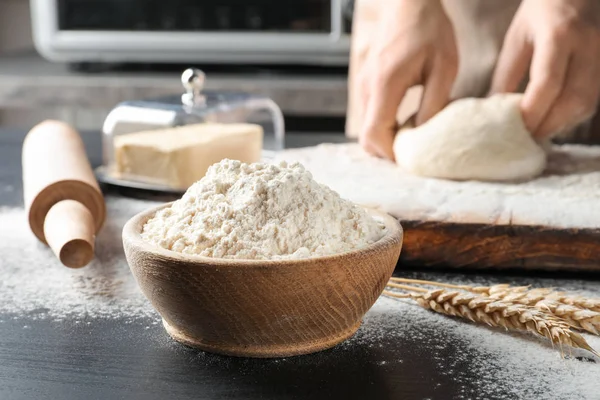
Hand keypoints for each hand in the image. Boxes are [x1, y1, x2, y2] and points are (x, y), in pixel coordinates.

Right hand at [358, 0, 457, 159]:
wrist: (409, 3)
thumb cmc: (429, 29)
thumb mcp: (444, 67)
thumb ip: (434, 104)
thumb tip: (426, 136)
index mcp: (385, 85)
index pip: (374, 134)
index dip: (390, 153)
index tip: (412, 157)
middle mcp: (368, 88)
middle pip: (366, 137)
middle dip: (387, 151)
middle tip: (415, 152)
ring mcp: (364, 86)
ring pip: (367, 127)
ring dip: (387, 138)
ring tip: (415, 135)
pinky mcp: (368, 84)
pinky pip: (371, 115)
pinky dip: (385, 125)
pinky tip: (407, 119)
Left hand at [491, 0, 599, 137]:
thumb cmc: (542, 10)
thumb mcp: (517, 37)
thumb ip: (507, 74)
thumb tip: (493, 111)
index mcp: (560, 33)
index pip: (548, 83)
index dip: (532, 111)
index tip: (515, 128)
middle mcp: (588, 45)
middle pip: (573, 99)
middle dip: (548, 124)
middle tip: (524, 137)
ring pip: (587, 103)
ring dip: (561, 124)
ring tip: (536, 132)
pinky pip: (593, 99)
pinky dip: (572, 116)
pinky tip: (553, 119)